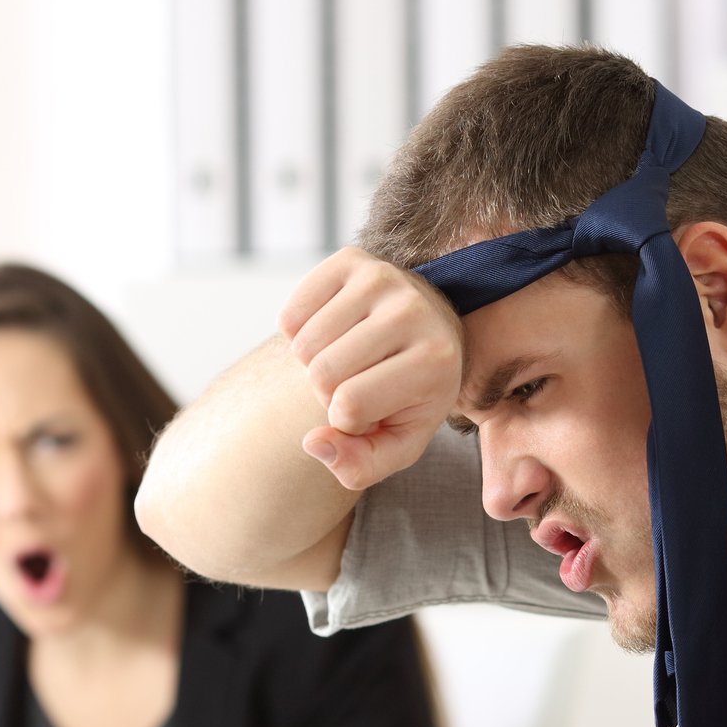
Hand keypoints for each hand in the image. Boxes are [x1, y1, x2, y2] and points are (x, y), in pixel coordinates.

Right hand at [280, 248, 463, 491]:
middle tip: (354, 383)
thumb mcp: (396, 445)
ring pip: (303, 346)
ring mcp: (382, 277)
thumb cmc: (408, 399)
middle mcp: (413, 310)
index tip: (370, 409)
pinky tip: (331, 334)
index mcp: (435, 361)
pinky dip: (298, 335)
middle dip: (326, 392)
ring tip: (345, 360)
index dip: (346, 420)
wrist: (426, 335)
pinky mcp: (351, 259)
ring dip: (311, 364)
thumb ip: (357, 466)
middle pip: (322, 374)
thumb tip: (312, 442)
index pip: (349, 407)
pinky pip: (291, 315)